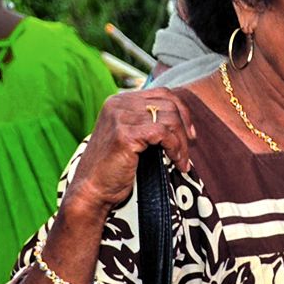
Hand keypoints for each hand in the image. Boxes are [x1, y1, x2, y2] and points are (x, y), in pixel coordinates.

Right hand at [68, 90, 197, 214]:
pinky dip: (176, 148)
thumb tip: (185, 122)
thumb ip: (149, 123)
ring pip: (169, 119)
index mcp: (120, 101)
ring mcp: (120, 117)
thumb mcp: (132, 137)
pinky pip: (163, 133)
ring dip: (182, 143)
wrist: (93, 189)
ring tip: (182, 162)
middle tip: (188, 152)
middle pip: (169, 104)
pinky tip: (177, 162)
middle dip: (185, 129)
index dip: (183, 112)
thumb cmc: (115, 167)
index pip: (163, 94)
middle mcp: (118, 104)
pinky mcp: (124, 134)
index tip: (190, 135)